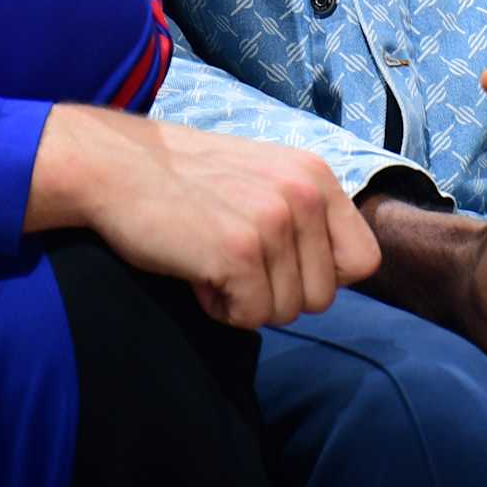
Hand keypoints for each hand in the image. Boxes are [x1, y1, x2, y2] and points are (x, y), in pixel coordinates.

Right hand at [25, 105, 379, 327]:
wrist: (122, 168)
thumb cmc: (191, 184)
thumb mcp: (268, 180)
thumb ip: (307, 216)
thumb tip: (340, 277)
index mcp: (318, 177)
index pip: (364, 260)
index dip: (322, 278)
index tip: (280, 267)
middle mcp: (306, 194)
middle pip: (324, 296)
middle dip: (276, 294)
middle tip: (233, 262)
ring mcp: (275, 221)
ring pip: (287, 311)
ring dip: (245, 301)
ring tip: (212, 259)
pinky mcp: (240, 251)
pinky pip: (251, 318)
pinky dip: (220, 309)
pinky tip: (197, 272)